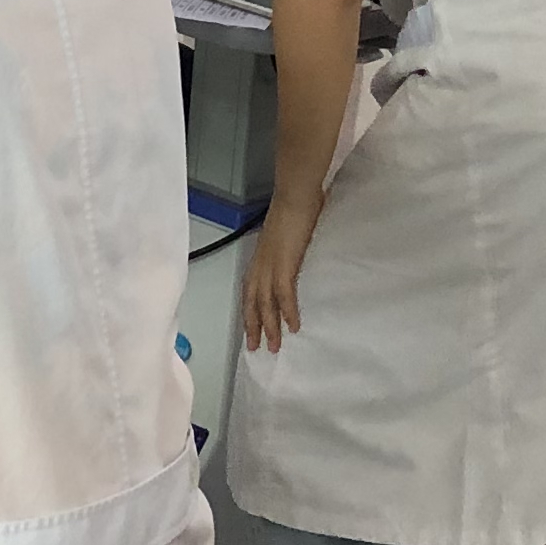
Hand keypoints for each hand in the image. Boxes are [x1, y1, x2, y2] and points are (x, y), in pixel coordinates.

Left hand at [241, 198, 319, 355]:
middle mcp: (260, 264)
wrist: (296, 195)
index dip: (249, 310)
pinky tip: (294, 327)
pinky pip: (284, 295)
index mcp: (260, 257)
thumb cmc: (295, 208)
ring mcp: (270, 265)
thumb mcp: (286, 234)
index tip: (251, 329)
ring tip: (275, 347)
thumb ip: (286, 247)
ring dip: (270, 326)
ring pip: (265, 303)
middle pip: (252, 301)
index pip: (249, 289)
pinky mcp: (285, 265)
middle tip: (255, 348)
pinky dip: (288, 312)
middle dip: (253, 326)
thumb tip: (293, 253)